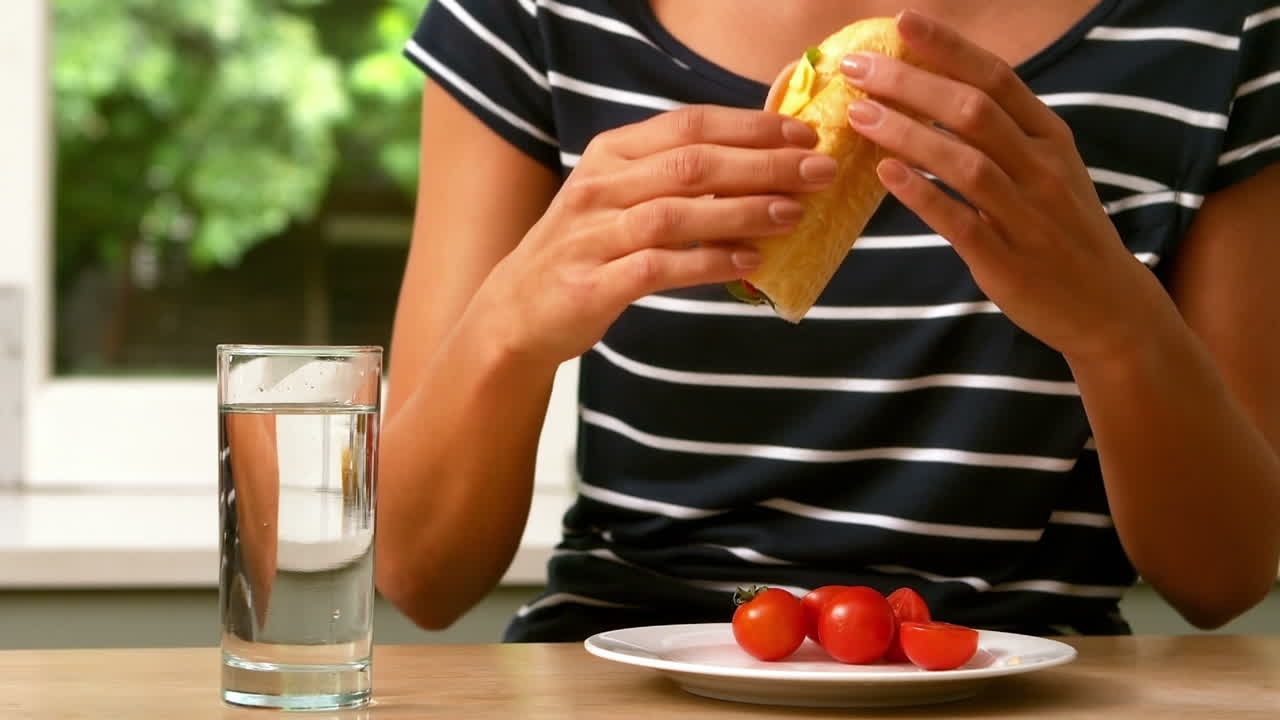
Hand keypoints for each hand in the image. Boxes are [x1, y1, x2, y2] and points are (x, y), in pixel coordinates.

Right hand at [474, 106, 835, 365]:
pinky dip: (708, 262)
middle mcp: (600, 187)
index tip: (803, 137)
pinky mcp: (593, 284)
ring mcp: (593, 236)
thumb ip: (675, 176)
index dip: (751, 127)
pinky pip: (659, 267)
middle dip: (762, 165)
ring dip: (741, 211)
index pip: (689, 125)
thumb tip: (762, 166)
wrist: (518, 311)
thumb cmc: (587, 249)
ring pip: (677, 213)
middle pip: (691, 165)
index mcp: (611, 153)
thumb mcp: (621, 196)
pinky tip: (748, 262)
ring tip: (792, 214)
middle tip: (816, 174)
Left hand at [840, 10, 1176, 362]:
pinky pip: (960, 222)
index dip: (948, 48)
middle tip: (859, 69)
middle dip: (912, 84)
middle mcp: (1042, 168)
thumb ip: (1001, 131)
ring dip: (908, 135)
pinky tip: (886, 176)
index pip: (996, 77)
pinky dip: (923, 196)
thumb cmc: (1059, 227)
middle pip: (973, 112)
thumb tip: (932, 91)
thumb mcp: (1046, 167)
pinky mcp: (1007, 261)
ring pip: (965, 162)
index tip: (903, 21)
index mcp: (1050, 137)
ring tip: (859, 116)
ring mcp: (1027, 215)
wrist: (1105, 305)